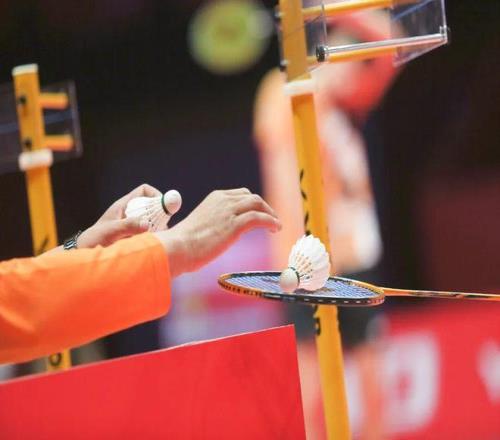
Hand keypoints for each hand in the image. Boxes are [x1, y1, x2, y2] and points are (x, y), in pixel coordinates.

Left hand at [77, 184, 161, 247]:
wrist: (85, 252)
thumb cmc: (95, 238)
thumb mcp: (111, 231)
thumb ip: (128, 226)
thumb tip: (146, 224)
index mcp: (123, 205)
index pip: (144, 191)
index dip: (155, 195)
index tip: (162, 207)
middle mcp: (129, 212)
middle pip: (151, 205)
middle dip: (160, 213)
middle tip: (163, 225)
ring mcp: (132, 223)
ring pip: (151, 219)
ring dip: (158, 226)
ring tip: (158, 236)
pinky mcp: (134, 235)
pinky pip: (148, 231)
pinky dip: (153, 236)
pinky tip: (151, 244)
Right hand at [155, 189, 280, 276]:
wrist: (177, 248)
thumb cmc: (183, 244)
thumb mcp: (201, 226)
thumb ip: (213, 224)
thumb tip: (218, 236)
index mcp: (215, 198)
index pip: (241, 195)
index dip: (253, 204)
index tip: (260, 214)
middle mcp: (223, 200)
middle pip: (252, 197)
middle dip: (264, 208)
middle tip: (271, 220)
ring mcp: (229, 211)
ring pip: (258, 204)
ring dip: (270, 214)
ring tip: (276, 226)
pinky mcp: (234, 225)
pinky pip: (259, 218)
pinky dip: (271, 222)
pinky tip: (276, 229)